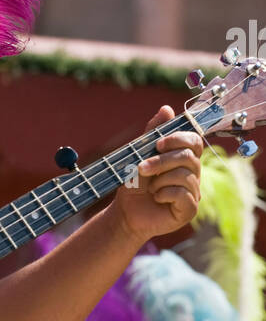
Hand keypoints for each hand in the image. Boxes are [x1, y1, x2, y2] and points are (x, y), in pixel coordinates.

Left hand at [109, 105, 202, 244]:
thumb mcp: (139, 154)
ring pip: (184, 176)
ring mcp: (194, 191)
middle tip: (142, 168)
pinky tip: (157, 198)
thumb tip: (167, 108)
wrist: (125, 211)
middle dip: (161, 161)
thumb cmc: (134, 183)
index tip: (158, 144)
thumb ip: (153, 132)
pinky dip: (164, 194)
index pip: (194, 141)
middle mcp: (193, 173)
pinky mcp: (190, 209)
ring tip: (150, 188)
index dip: (179, 139)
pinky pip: (184, 194)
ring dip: (159, 180)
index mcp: (184, 158)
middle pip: (188, 157)